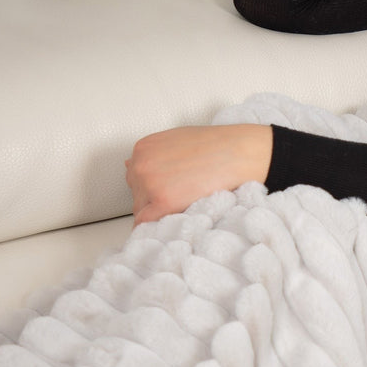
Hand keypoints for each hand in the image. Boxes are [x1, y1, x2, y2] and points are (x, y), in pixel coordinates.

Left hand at [125, 124, 272, 224]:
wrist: (237, 152)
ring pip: (142, 210)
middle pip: (137, 194)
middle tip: (182, 195)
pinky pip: (147, 224)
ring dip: (159, 212)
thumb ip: (154, 154)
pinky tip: (173, 221)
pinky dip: (157, 227)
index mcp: (143, 148)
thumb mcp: (177, 140)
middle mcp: (140, 164)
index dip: (154, 185)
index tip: (172, 187)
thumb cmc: (214, 145)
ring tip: (185, 203)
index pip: (135, 176)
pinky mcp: (163, 202)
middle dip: (154, 199)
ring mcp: (149, 184)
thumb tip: (129, 165)